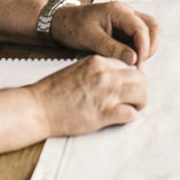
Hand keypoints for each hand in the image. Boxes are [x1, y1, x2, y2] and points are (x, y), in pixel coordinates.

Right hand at [27, 55, 147, 136]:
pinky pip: (131, 114)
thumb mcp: (78, 69)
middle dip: (141, 88)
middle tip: (136, 97)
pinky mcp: (104, 114)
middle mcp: (106, 75)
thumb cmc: (53, 91)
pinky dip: (131, 116)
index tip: (129, 84)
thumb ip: (98, 70)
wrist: (37, 108)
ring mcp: (107, 94)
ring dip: (140, 101)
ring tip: (134, 107)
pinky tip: (123, 117)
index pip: (129, 64)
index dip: (131, 76)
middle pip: (140, 78)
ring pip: (142, 93)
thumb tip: (115, 77)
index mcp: (99, 62)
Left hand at [50, 1, 158, 64]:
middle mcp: (126, 12)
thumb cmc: (71, 26)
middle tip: (139, 64)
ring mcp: (126, 19)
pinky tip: (129, 58)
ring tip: (135, 62)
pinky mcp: (124, 27)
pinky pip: (139, 36)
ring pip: (149, 31)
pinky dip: (139, 48)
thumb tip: (133, 59)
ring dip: (147, 47)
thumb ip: (113, 49)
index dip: (144, 48)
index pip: (142, 28)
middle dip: (150, 46)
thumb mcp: (90, 39)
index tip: (138, 64)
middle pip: (153, 26)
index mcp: (118, 11)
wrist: (60, 21)